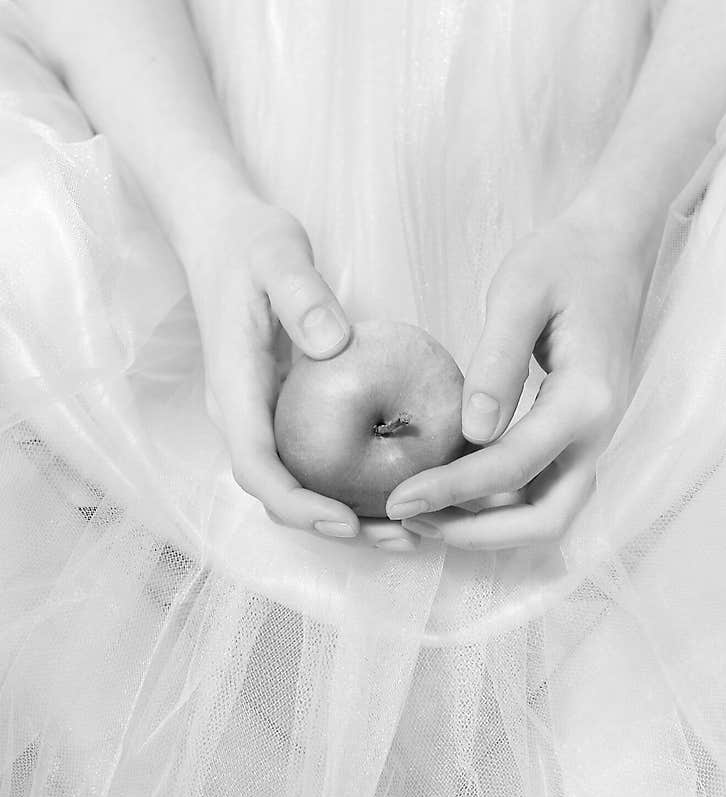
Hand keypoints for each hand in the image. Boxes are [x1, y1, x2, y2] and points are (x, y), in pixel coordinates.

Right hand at [178, 192, 418, 551]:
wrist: (221, 235)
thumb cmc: (249, 243)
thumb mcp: (278, 254)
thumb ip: (302, 296)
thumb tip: (334, 346)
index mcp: (237, 389)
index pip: (255, 467)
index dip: (298, 505)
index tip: (346, 523)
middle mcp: (245, 415)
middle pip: (281, 494)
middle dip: (336, 526)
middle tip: (402, 538)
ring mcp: (263, 417)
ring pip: (298, 485)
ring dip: (350, 515)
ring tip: (411, 531)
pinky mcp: (283, 412)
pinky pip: (314, 461)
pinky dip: (352, 485)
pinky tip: (401, 487)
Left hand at [385, 212, 645, 549]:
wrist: (614, 245)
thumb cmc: (565, 258)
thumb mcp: (521, 293)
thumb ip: (498, 363)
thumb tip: (473, 434)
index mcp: (587, 399)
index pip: (514, 466)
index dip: (452, 490)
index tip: (397, 500)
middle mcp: (599, 432)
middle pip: (546, 520)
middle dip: (477, 533)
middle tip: (413, 523)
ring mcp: (594, 438)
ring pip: (548, 513)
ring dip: (489, 527)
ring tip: (424, 515)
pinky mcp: (580, 434)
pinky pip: (544, 489)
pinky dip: (500, 504)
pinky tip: (453, 490)